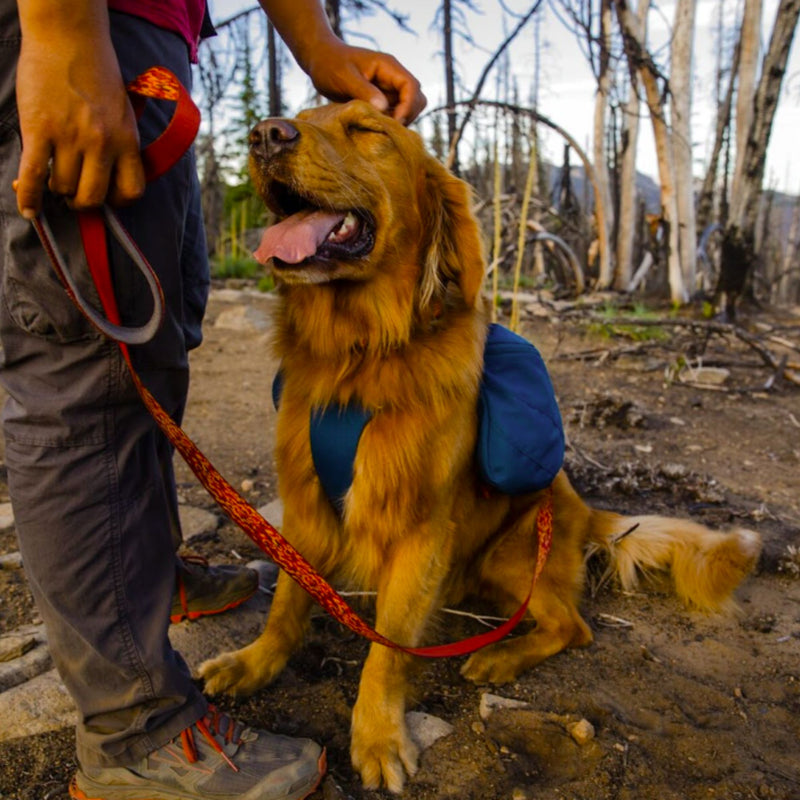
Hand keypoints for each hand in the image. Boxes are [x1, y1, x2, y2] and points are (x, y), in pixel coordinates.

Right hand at [14, 5, 144, 217]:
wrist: (68, 37)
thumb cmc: (97, 74)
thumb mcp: (122, 113)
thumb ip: (118, 144)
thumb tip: (104, 175)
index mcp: (127, 140)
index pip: (131, 191)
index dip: (117, 201)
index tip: (107, 197)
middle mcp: (102, 143)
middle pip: (93, 196)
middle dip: (82, 202)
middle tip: (73, 193)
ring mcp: (71, 137)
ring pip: (63, 187)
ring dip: (56, 189)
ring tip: (53, 178)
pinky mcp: (40, 129)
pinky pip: (34, 174)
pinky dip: (29, 196)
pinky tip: (28, 209)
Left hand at [304, 39, 426, 124]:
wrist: (321, 60)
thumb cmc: (330, 63)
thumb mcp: (344, 76)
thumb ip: (364, 91)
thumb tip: (383, 108)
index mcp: (388, 67)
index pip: (411, 86)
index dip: (408, 106)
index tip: (394, 121)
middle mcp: (393, 78)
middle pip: (416, 99)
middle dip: (407, 115)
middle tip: (387, 128)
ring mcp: (388, 90)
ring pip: (408, 109)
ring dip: (399, 121)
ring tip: (379, 128)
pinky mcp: (381, 101)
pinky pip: (394, 114)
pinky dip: (389, 123)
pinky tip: (374, 128)